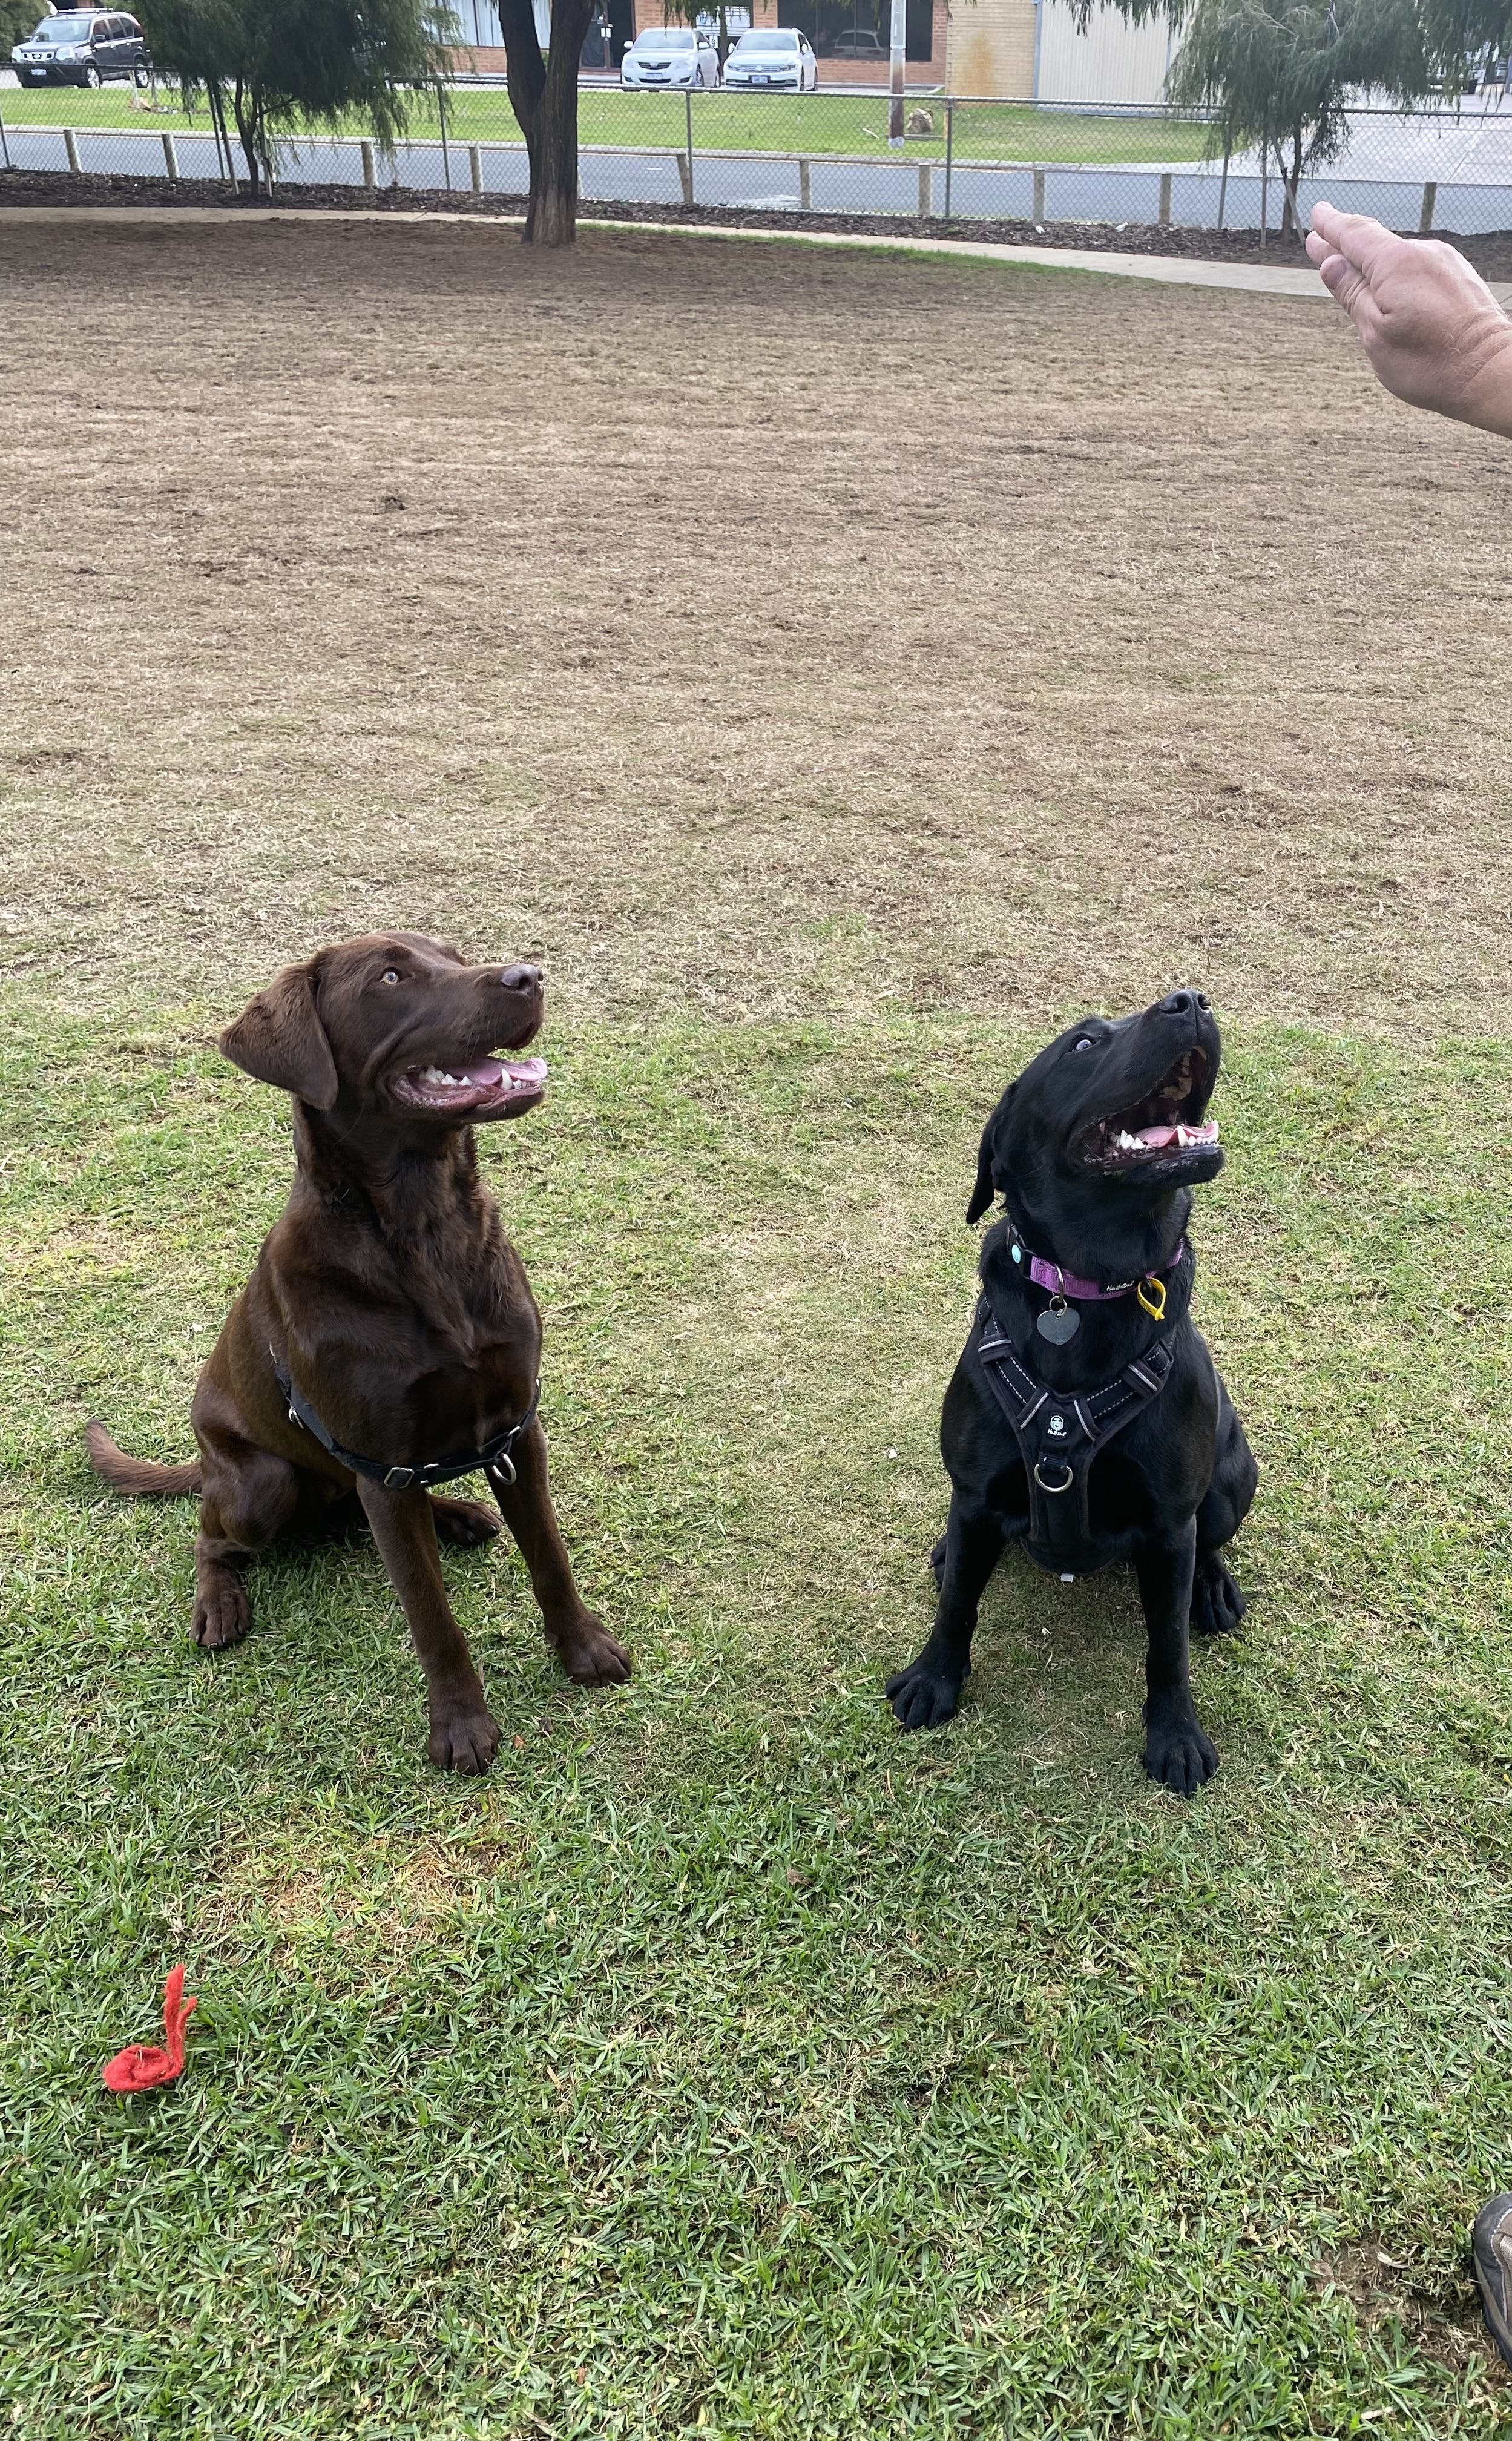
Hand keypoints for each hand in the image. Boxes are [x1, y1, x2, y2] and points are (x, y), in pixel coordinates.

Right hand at [1306, 202, 1511, 436]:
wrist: (1487, 372)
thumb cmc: (1430, 363)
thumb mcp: (1375, 334)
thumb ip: (1352, 294)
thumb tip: (1330, 264)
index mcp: (1395, 263)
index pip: (1354, 234)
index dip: (1332, 225)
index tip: (1318, 214)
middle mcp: (1422, 252)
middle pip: (1375, 242)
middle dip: (1345, 243)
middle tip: (1321, 240)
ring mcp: (1444, 261)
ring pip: (1397, 256)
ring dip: (1372, 262)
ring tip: (1351, 269)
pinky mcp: (1458, 275)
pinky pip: (1418, 266)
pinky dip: (1397, 272)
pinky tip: (1390, 286)